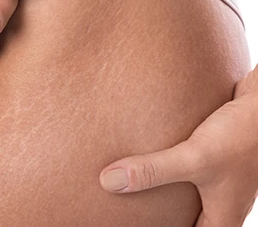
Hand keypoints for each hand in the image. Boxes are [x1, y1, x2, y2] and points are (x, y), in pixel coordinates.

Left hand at [100, 65, 257, 226]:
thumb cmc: (243, 134)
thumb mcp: (195, 158)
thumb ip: (153, 170)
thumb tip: (109, 182)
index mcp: (221, 217)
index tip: (137, 225)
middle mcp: (220, 202)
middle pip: (186, 221)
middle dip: (161, 219)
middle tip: (132, 212)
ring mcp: (216, 180)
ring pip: (185, 197)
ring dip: (163, 193)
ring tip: (136, 191)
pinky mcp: (210, 159)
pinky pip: (185, 172)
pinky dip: (168, 170)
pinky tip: (152, 160)